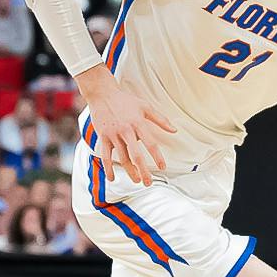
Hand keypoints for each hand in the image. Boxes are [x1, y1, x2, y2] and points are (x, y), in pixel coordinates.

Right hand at [77, 66, 174, 185]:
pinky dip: (108, 168)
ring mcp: (113, 134)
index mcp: (138, 123)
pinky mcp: (103, 137)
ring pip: (122, 157)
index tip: (163, 167)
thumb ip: (161, 119)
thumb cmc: (125, 101)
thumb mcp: (145, 106)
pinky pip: (105, 155)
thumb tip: (175, 130)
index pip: (151, 143)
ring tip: (137, 181)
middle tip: (149, 183)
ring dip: (129, 171)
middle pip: (136, 155)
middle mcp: (126, 130)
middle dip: (143, 170)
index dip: (157, 157)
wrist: (102, 94)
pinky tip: (112, 178)